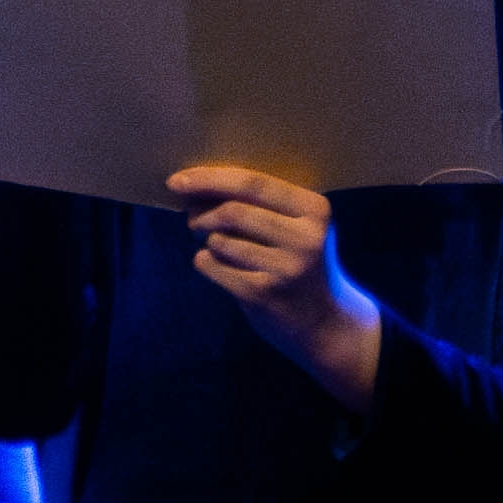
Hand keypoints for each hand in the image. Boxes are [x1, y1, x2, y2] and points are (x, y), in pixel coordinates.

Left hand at [169, 165, 382, 408]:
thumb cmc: (300, 264)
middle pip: (233, 211)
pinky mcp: (264, 294)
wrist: (325, 323)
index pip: (253, 184)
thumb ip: (262, 205)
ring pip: (220, 241)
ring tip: (214, 245)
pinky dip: (205, 262)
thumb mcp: (298, 227)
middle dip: (202, 213)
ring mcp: (286, 268)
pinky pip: (214, 266)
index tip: (177, 181)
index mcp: (315, 209)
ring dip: (206, 241)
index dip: (210, 179)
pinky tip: (216, 265)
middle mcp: (305, 237)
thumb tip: (197, 187)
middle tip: (192, 220)